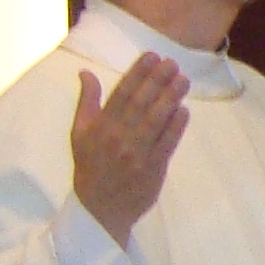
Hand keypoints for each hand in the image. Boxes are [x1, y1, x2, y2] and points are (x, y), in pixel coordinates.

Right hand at [70, 58, 190, 246]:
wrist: (100, 208)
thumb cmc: (90, 166)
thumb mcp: (79, 134)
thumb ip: (87, 102)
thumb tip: (86, 72)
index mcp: (100, 126)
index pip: (121, 93)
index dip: (138, 73)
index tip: (152, 56)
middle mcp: (118, 136)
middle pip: (141, 103)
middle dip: (158, 81)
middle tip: (173, 63)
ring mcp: (137, 152)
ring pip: (156, 120)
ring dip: (171, 98)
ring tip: (183, 80)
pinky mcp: (153, 167)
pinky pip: (167, 143)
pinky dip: (176, 126)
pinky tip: (185, 110)